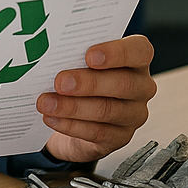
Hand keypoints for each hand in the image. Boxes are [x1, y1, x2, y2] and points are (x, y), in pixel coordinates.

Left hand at [38, 35, 155, 163]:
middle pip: (123, 84)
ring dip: (72, 107)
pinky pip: (97, 132)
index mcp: (135, 59)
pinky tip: (52, 118)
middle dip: (87, 83)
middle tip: (60, 82)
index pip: (139, 51)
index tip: (90, 55)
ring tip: (47, 103)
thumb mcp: (79, 60)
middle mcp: (140, 86)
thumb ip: (74, 54)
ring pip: (107, 110)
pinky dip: (70, 125)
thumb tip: (50, 52)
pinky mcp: (120, 137)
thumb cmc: (79, 77)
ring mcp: (133, 113)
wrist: (75, 113)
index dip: (116, 53)